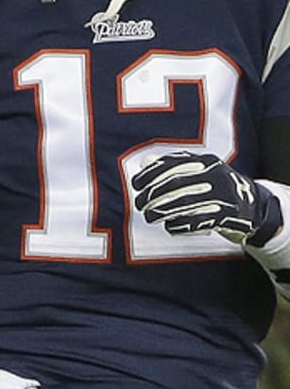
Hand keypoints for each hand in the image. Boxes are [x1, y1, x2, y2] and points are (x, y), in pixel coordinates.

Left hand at [132, 151, 283, 246]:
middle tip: (139, 204)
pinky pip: (198, 220)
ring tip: (150, 216)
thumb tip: (144, 164)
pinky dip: (179, 224)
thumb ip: (173, 166)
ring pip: (185, 203)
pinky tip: (169, 226)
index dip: (150, 174)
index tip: (136, 185)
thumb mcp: (199, 172)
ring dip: (162, 212)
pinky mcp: (228, 215)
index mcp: (206, 161)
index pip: (172, 164)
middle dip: (153, 195)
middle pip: (176, 184)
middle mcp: (215, 175)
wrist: (252, 207)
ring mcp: (223, 195)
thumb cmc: (214, 188)